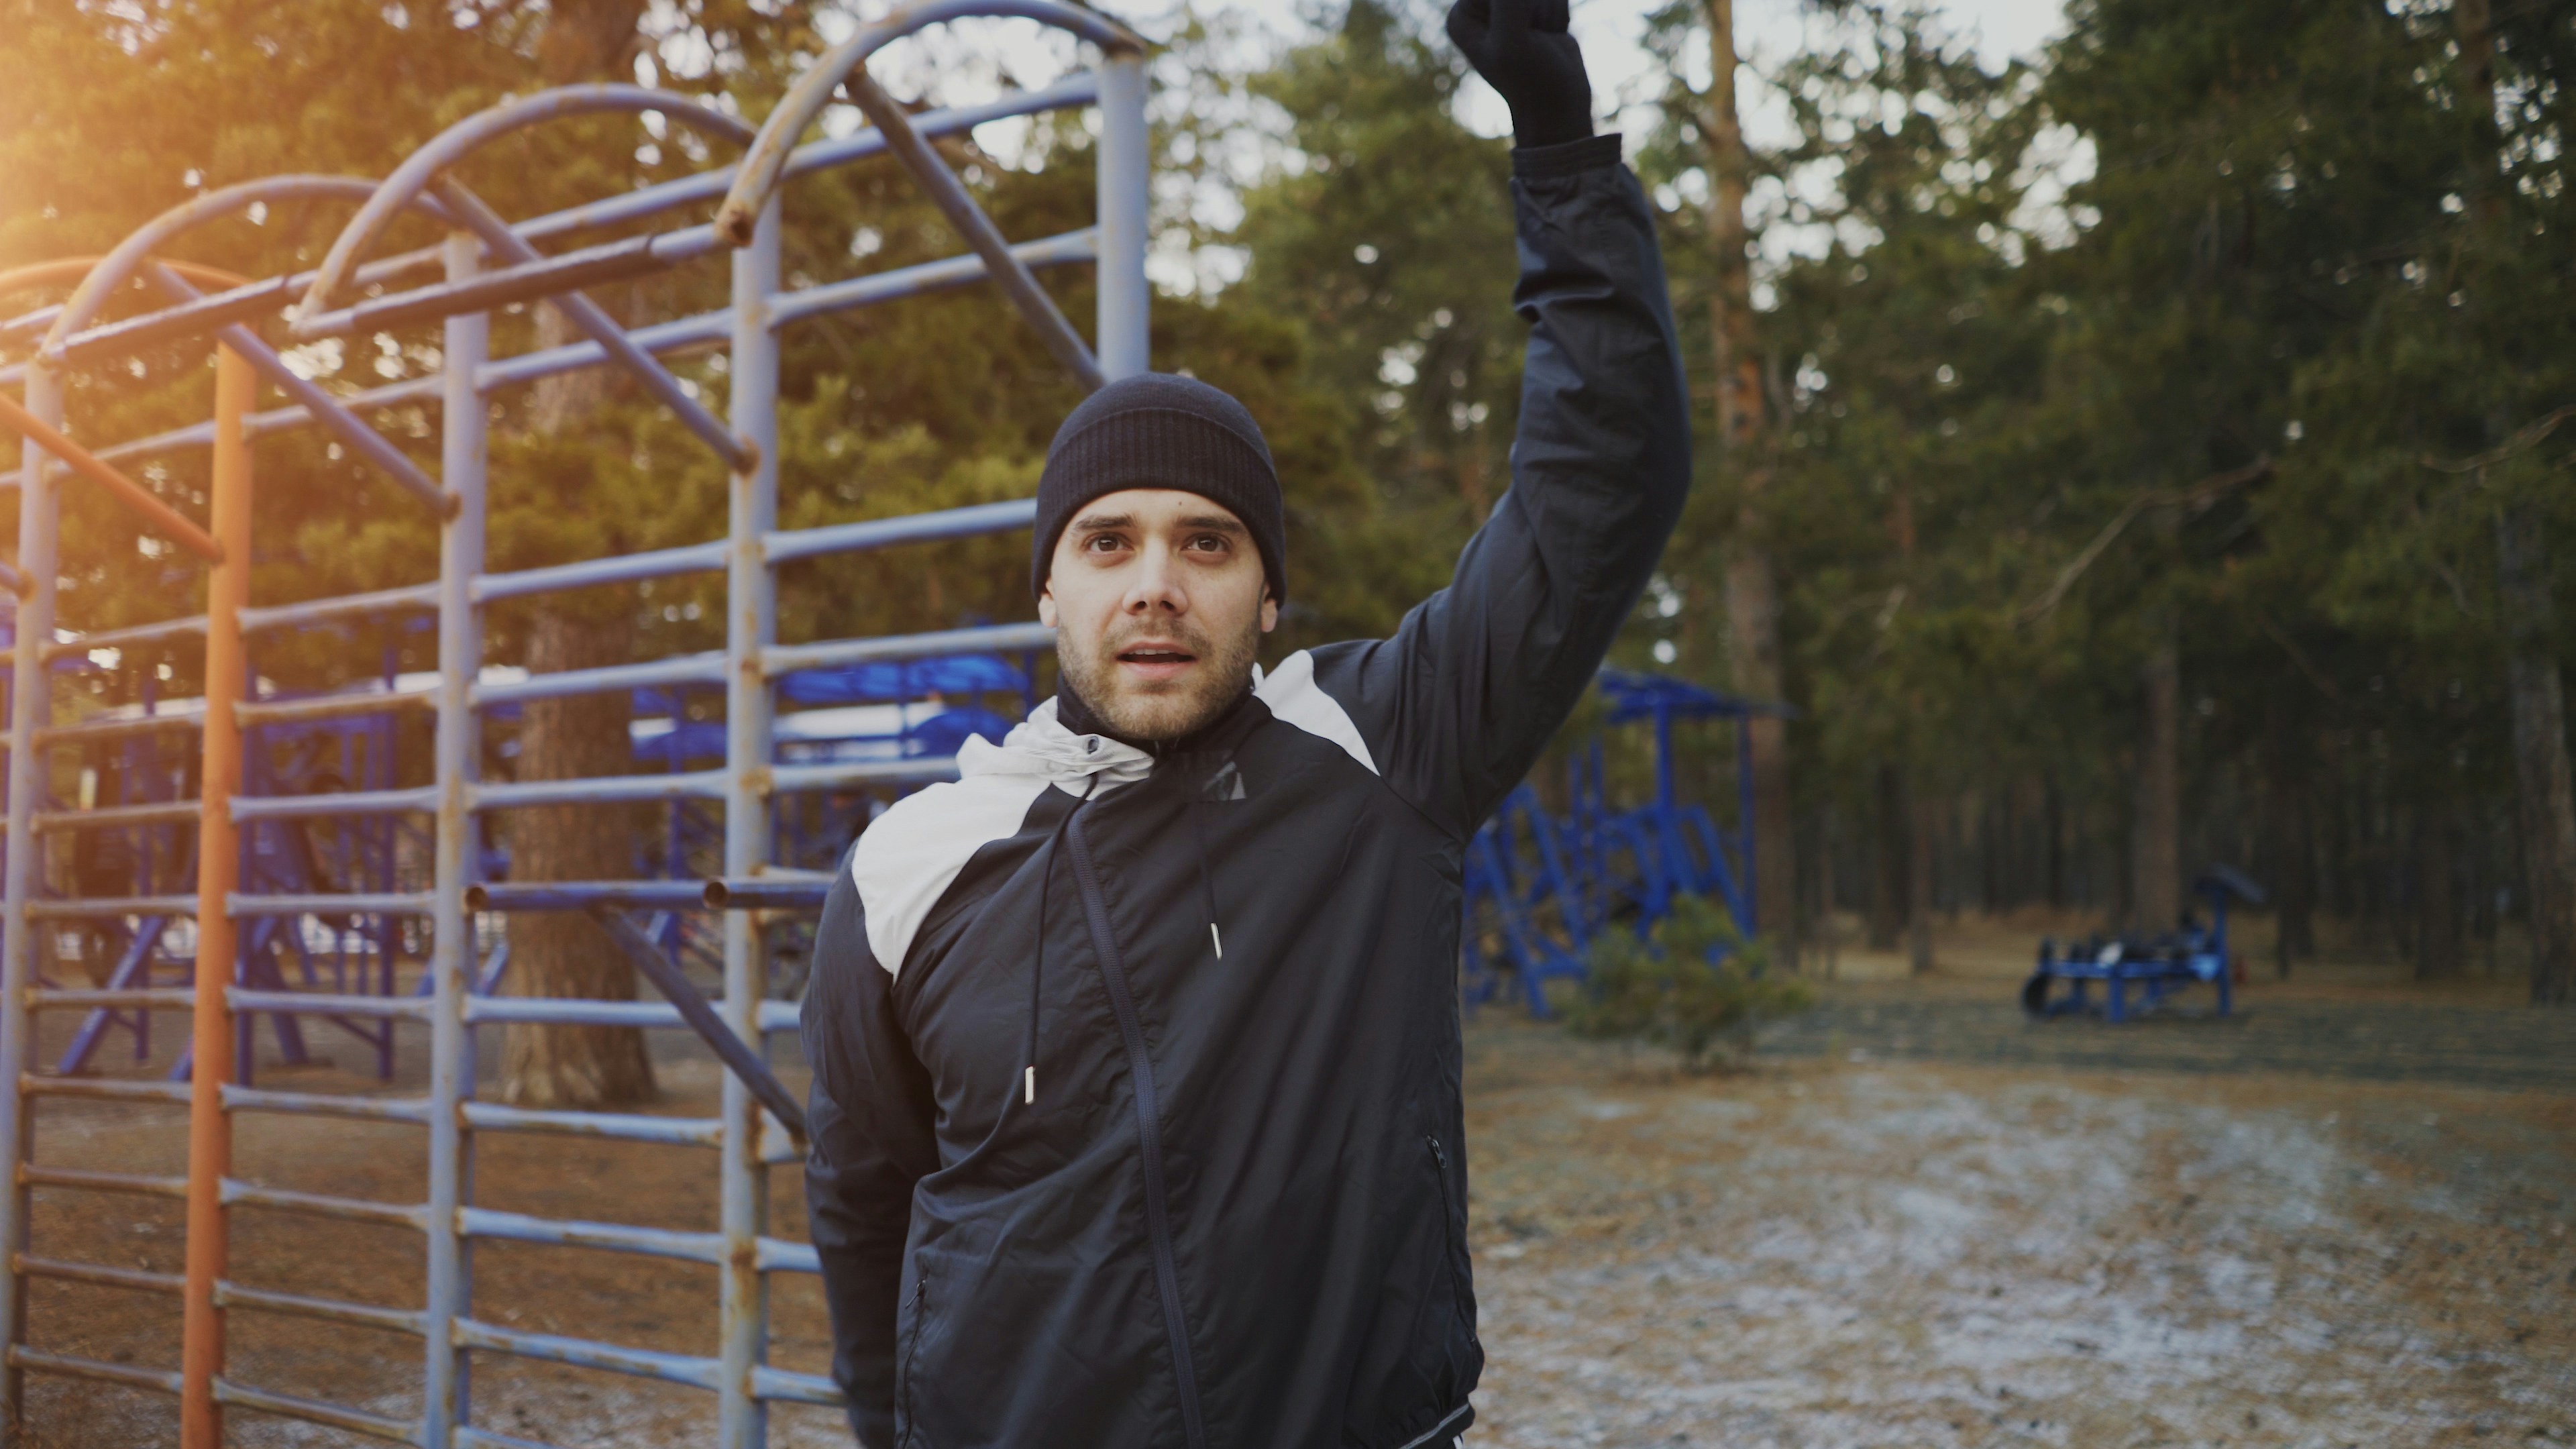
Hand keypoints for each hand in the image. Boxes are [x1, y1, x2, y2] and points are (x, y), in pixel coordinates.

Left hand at [1446, 0, 1593, 149]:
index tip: (1525, 30)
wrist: (1559, 106)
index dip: (1521, 3)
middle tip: (1534, 37)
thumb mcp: (1514, 40)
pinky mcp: (1530, 10)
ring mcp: (1506, 9)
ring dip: (1550, 9)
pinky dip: (1559, 10)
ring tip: (1542, 39)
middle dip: (1537, 4)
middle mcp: (1479, 9)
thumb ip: (1508, 0)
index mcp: (1461, 16)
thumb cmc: (1531, 80)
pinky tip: (1551, 35)